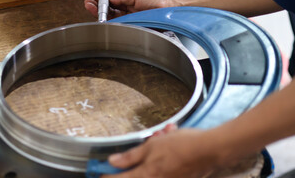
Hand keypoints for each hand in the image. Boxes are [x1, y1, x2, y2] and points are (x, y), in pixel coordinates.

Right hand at [84, 0, 179, 18]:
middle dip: (97, 8)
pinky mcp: (133, 28)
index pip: (112, 5)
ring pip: (112, 20)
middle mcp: (128, 15)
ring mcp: (130, 22)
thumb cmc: (157, 1)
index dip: (102, 3)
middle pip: (109, 13)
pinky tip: (101, 17)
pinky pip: (119, 26)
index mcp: (129, 6)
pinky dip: (109, 22)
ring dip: (100, 14)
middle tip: (87, 4)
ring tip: (90, 7)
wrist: (169, 9)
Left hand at [101, 129, 220, 177]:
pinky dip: (165, 150)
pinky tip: (172, 136)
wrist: (209, 150)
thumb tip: (113, 161)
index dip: (106, 174)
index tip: (98, 170)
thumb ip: (131, 156)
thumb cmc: (181, 146)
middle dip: (138, 154)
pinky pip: (165, 165)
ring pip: (151, 164)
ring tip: (165, 134)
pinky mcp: (176, 176)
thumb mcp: (152, 146)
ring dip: (155, 148)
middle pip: (136, 171)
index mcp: (146, 176)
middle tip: (150, 139)